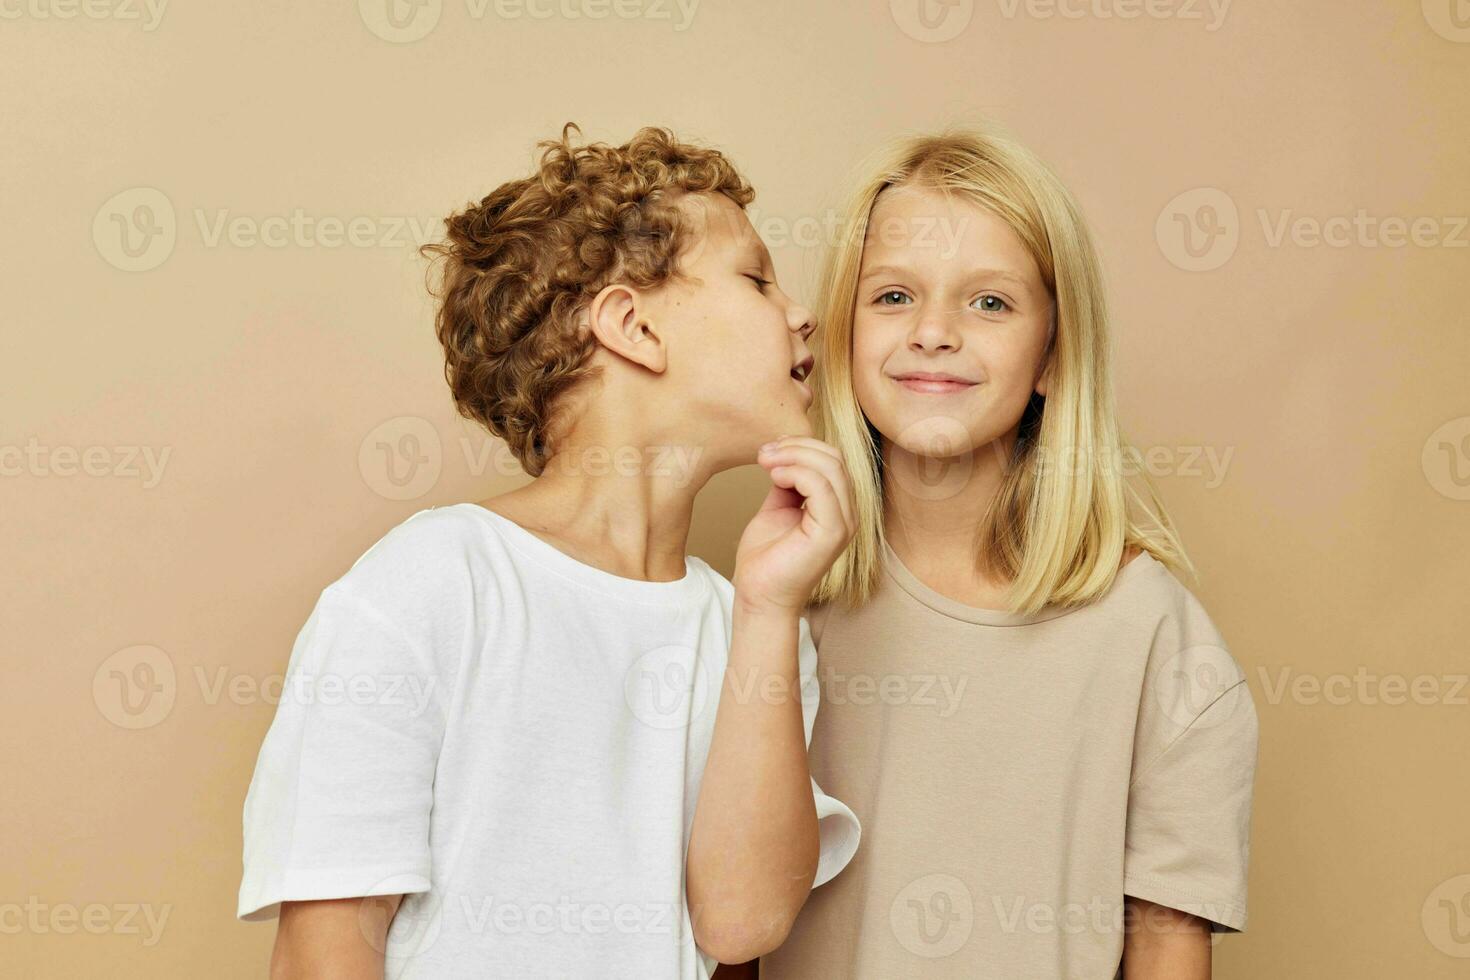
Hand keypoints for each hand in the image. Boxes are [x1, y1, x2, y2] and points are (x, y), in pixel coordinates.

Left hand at [732, 436, 856, 614]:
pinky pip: (822, 487)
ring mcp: (843, 524)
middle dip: (796, 447)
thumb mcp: (776, 508)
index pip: (832, 459)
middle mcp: (847, 513)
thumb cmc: (766, 557)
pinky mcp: (832, 533)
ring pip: (831, 468)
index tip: (769, 448)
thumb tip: (783, 455)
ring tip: (766, 462)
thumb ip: (786, 483)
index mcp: (837, 506)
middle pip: (834, 459)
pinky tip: (774, 476)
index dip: (801, 445)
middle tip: (764, 453)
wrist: (759, 594)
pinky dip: (796, 473)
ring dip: (793, 456)